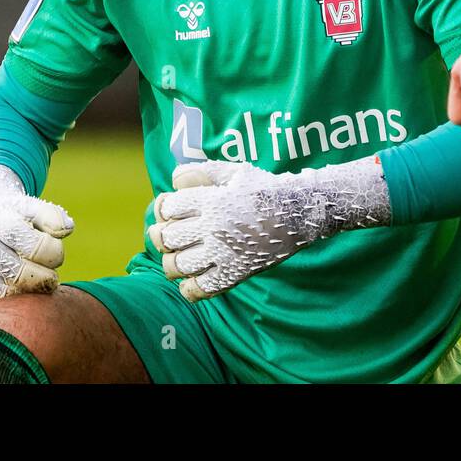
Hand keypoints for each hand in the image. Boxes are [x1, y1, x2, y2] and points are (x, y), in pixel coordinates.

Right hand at [0, 166, 74, 305]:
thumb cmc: (23, 218)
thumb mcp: (39, 210)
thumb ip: (54, 218)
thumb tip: (64, 230)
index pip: (15, 233)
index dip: (41, 249)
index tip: (57, 258)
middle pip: (2, 263)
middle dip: (34, 277)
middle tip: (52, 280)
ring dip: (18, 292)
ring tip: (37, 289)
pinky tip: (19, 295)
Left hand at [147, 158, 389, 301]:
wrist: (298, 212)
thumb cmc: (264, 189)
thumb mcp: (235, 172)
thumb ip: (203, 172)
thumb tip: (174, 181)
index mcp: (212, 200)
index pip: (168, 208)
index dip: (163, 208)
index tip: (170, 210)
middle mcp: (214, 227)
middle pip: (168, 237)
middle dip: (162, 236)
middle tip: (169, 235)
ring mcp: (224, 253)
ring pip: (178, 265)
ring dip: (171, 262)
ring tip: (178, 258)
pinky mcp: (235, 273)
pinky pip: (201, 288)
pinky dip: (189, 288)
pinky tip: (191, 280)